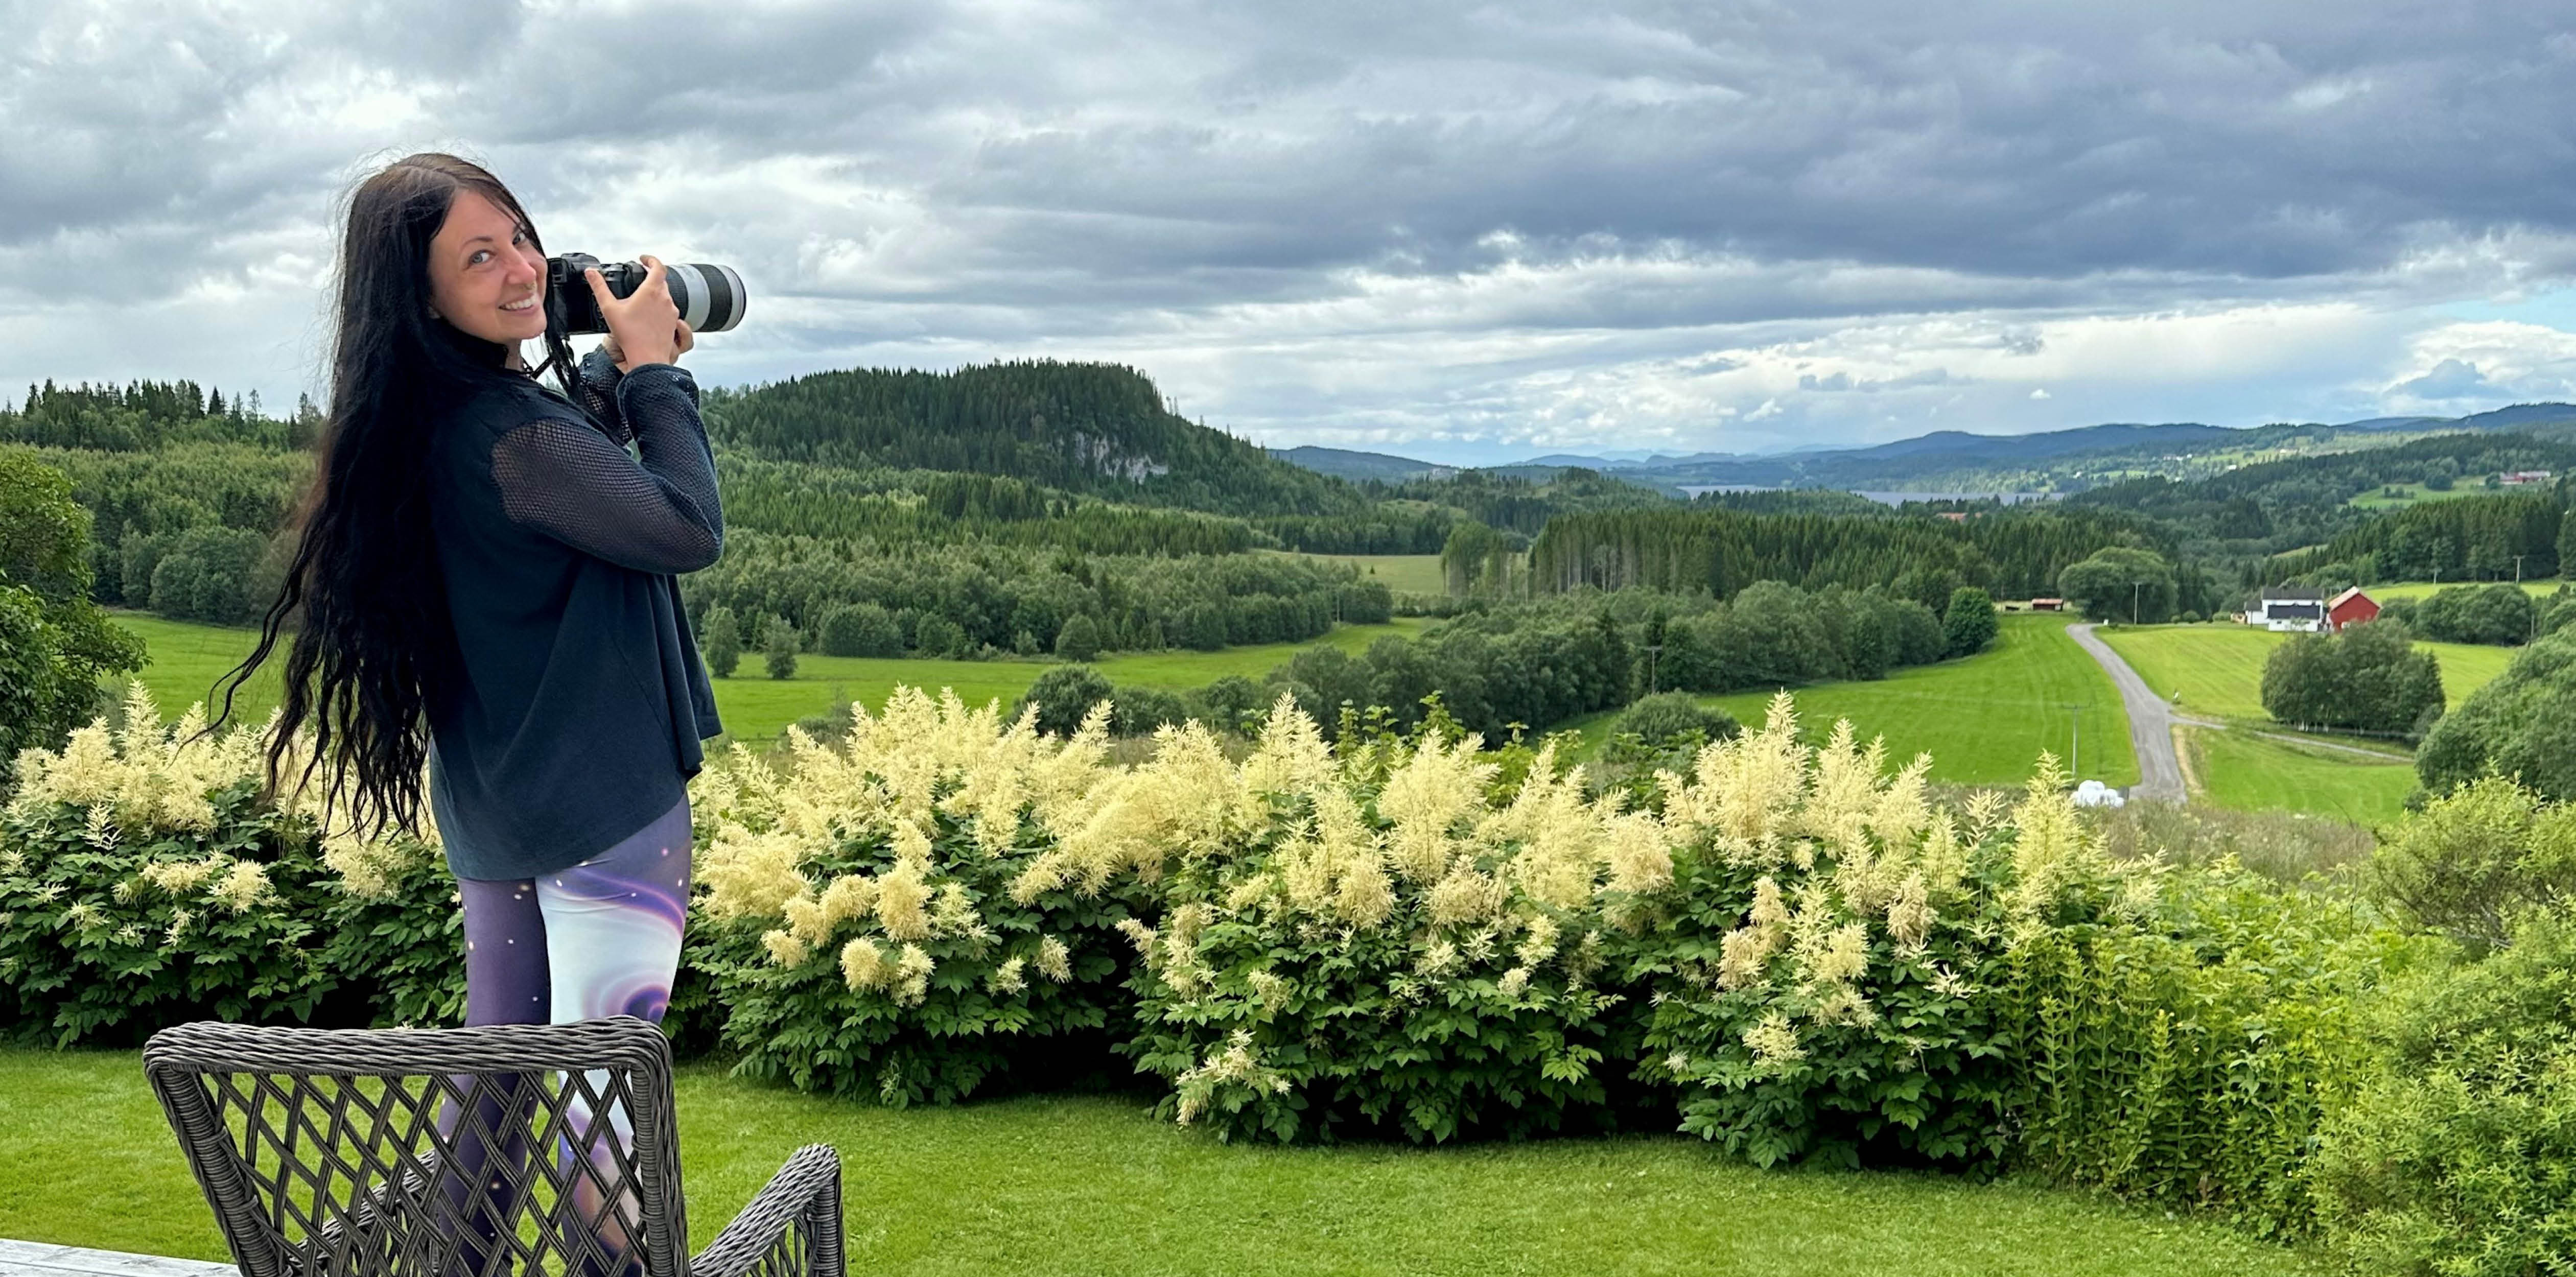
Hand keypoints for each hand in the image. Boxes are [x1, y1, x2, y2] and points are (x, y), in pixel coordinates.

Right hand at [585, 255, 686, 373]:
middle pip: (661, 281)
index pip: (658, 266)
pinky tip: (648, 315)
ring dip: (655, 293)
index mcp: (652, 291)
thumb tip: (591, 272)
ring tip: (641, 299)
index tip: (643, 259)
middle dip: (651, 276)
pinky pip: (668, 310)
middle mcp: (666, 299)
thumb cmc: (630, 336)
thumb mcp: (609, 308)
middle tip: (639, 278)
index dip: (651, 259)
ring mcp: (672, 312)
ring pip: (665, 296)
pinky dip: (659, 308)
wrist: (647, 358)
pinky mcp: (673, 324)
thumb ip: (599, 287)